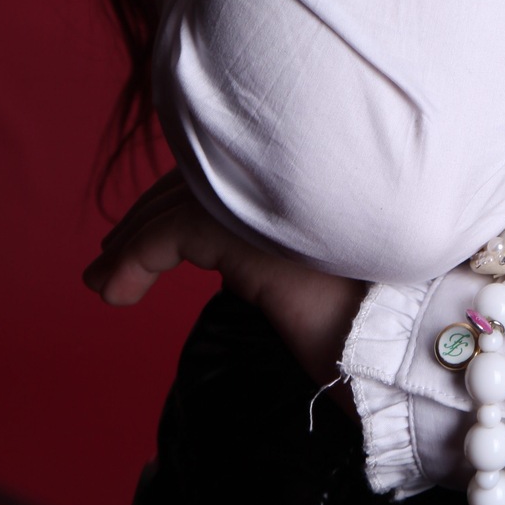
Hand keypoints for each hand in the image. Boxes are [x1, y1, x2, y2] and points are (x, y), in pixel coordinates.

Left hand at [84, 170, 364, 404]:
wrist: (401, 335)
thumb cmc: (374, 311)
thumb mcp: (320, 267)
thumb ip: (281, 245)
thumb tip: (233, 259)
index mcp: (307, 175)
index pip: (228, 169)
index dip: (179, 195)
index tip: (141, 232)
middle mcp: (288, 173)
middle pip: (199, 180)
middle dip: (149, 215)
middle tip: (110, 256)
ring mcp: (270, 193)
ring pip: (181, 204)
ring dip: (131, 242)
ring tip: (103, 281)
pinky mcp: (246, 227)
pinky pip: (170, 235)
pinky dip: (133, 258)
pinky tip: (116, 292)